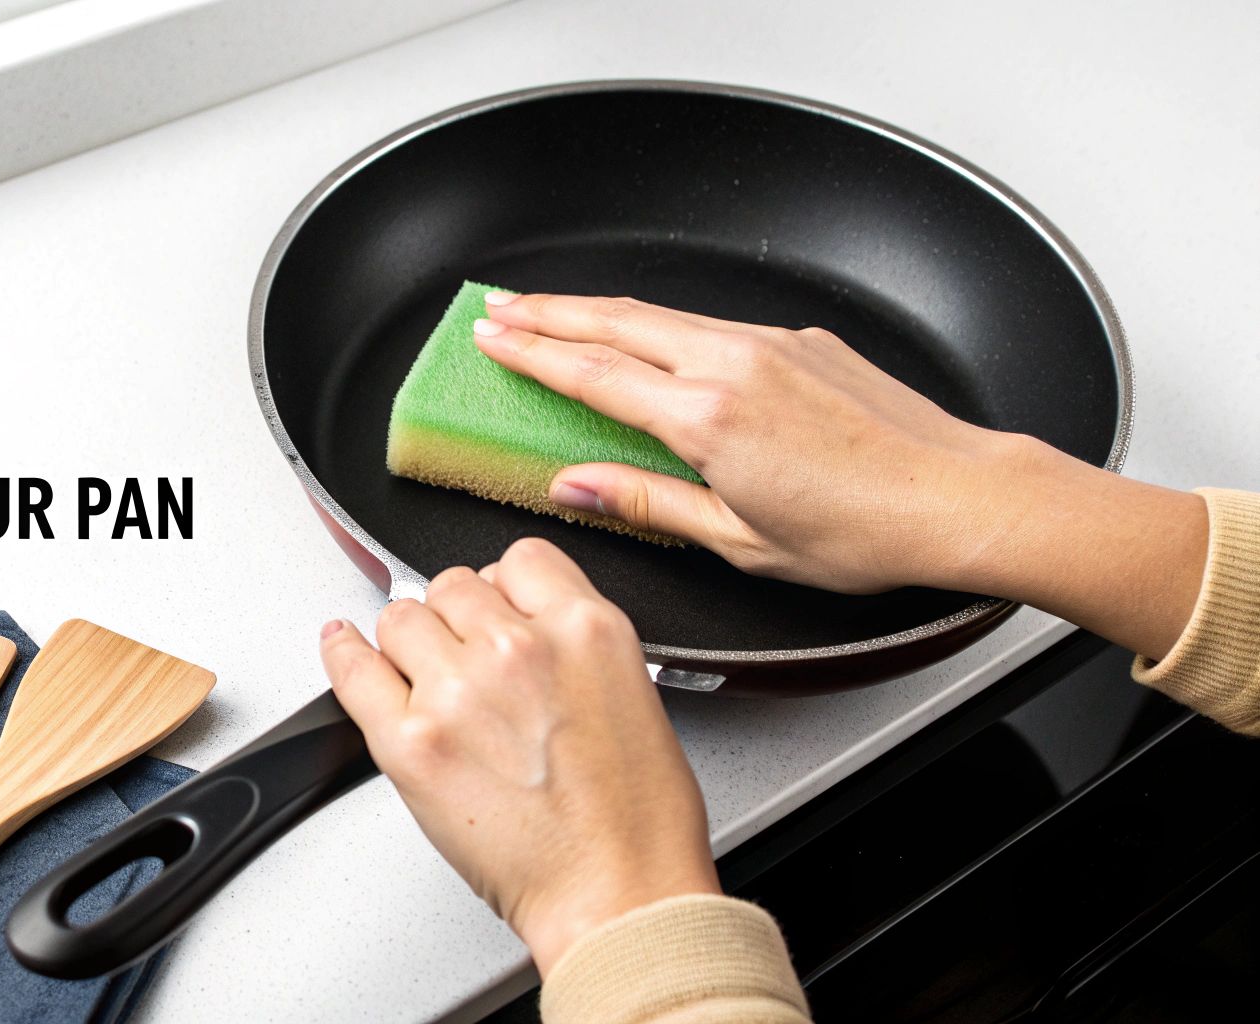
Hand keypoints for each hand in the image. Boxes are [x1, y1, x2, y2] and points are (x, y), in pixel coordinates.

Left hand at [319, 538, 719, 973]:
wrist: (616, 895)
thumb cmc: (635, 820)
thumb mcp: (632, 690)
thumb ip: (570, 640)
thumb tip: (518, 620)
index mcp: (584, 629)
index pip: (518, 560)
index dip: (503, 587)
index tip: (494, 609)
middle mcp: (518, 648)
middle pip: (454, 585)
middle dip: (456, 619)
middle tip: (465, 659)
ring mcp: (458, 692)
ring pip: (402, 617)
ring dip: (410, 642)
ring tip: (425, 676)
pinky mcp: (410, 742)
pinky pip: (354, 668)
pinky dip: (343, 652)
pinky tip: (343, 645)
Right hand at [474, 291, 1206, 660]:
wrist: (961, 496)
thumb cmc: (862, 533)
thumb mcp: (738, 540)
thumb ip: (647, 502)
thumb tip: (575, 486)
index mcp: (708, 418)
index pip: (594, 374)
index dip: (533, 353)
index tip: (492, 337)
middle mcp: (734, 363)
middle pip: (616, 323)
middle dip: (549, 311)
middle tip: (499, 306)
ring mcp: (770, 343)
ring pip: (663, 315)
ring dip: (600, 311)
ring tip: (557, 313)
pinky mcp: (801, 340)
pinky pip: (713, 323)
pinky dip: (663, 323)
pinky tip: (650, 337)